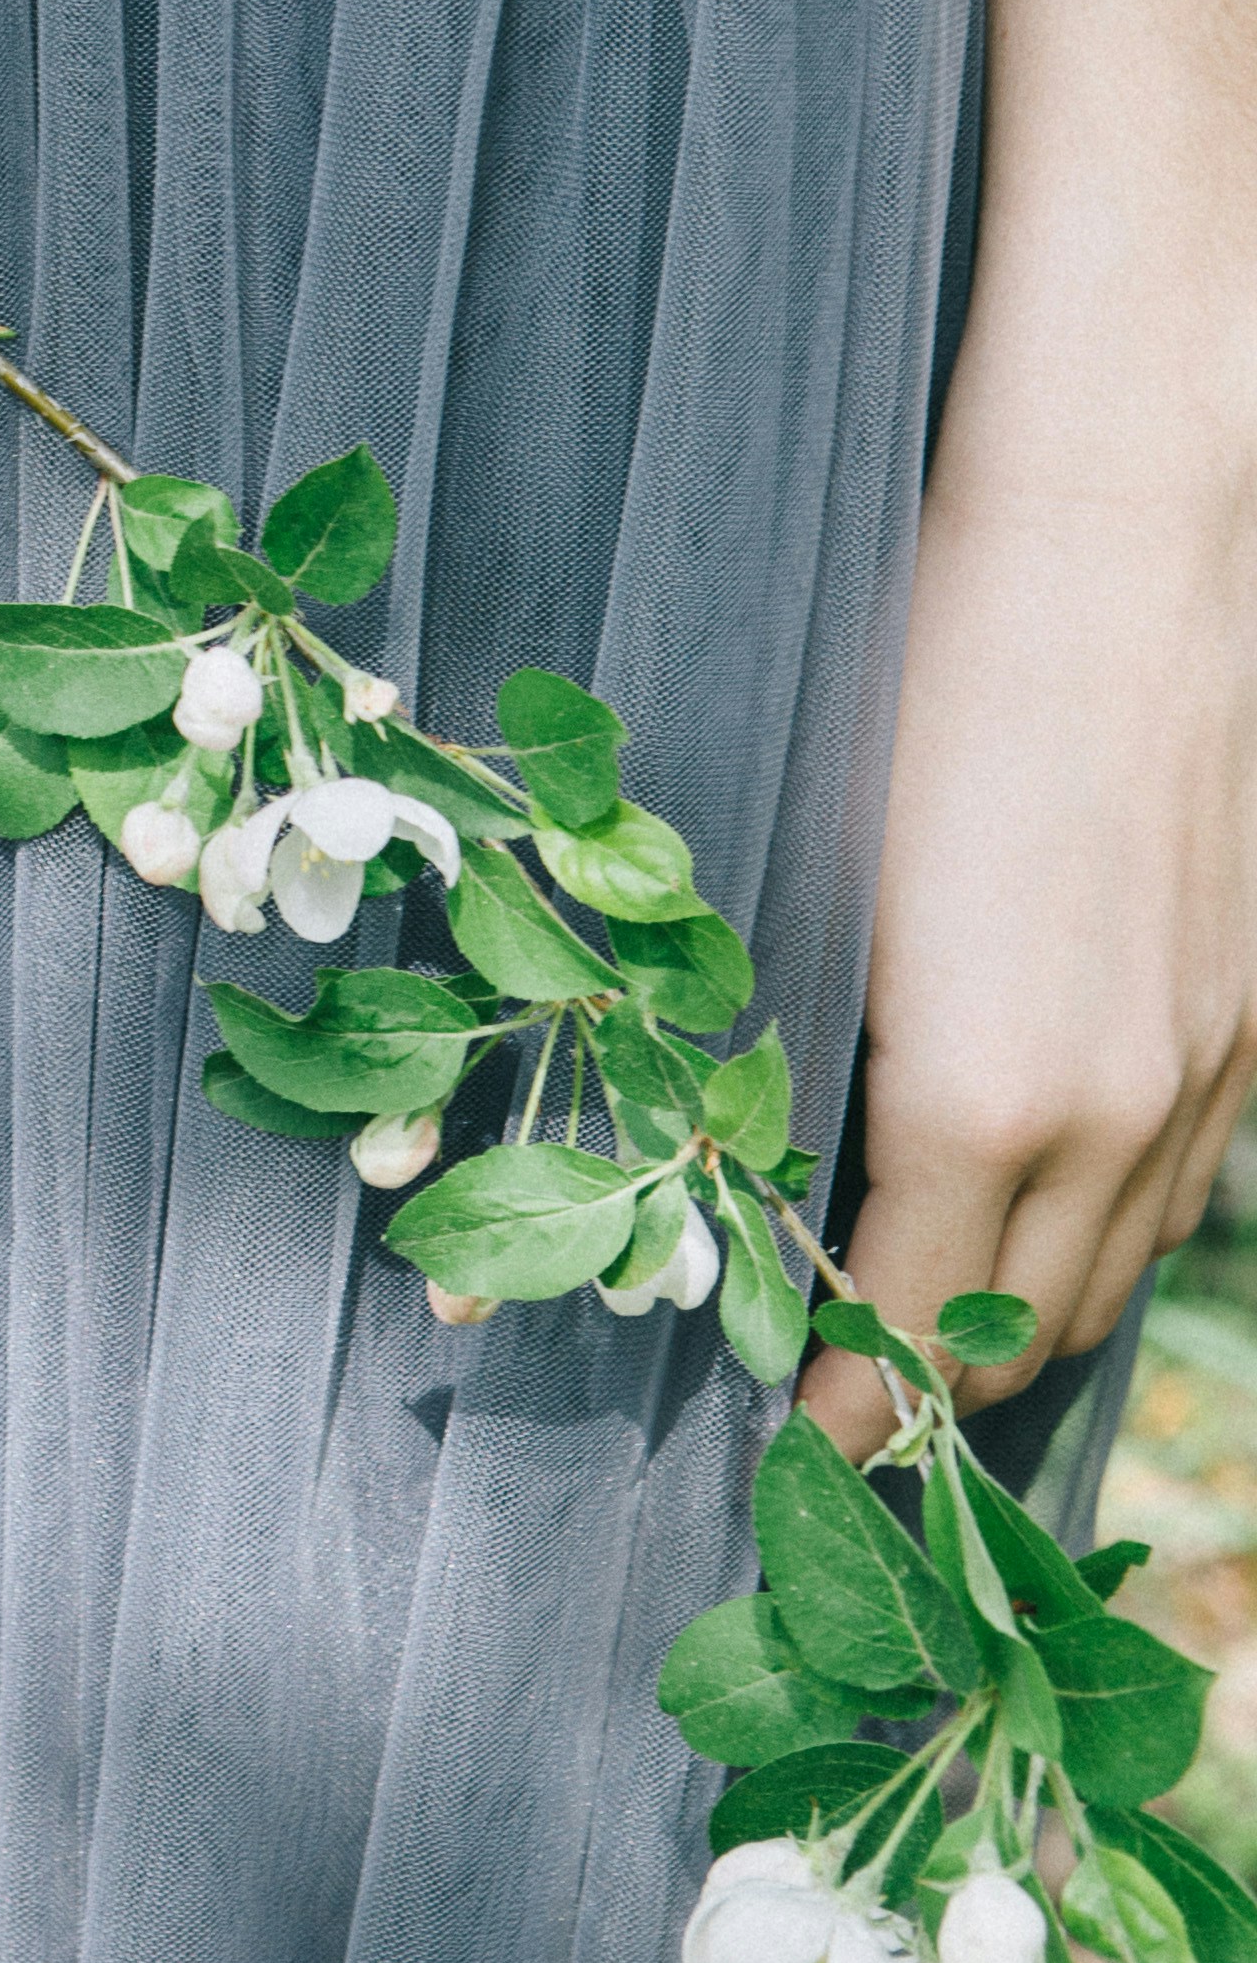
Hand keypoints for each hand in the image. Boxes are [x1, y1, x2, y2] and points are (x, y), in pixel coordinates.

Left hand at [800, 302, 1256, 1456]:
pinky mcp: (1252, 1015)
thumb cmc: (932, 668)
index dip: (837, 1402)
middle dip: (924, 1386)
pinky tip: (1043, 1197)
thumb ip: (810, 1037)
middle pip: (1021, 1332)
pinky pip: (1181, 1180)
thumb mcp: (826, 866)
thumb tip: (755, 1150)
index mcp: (978, 1095)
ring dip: (1021, 1317)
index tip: (785, 1433)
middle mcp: (1110, 1114)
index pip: (902, 1326)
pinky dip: (1104, 1224)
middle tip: (838, 1389)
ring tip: (930, 1321)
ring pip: (1115, 1268)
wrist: (1129, 529)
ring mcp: (1204, 1069)